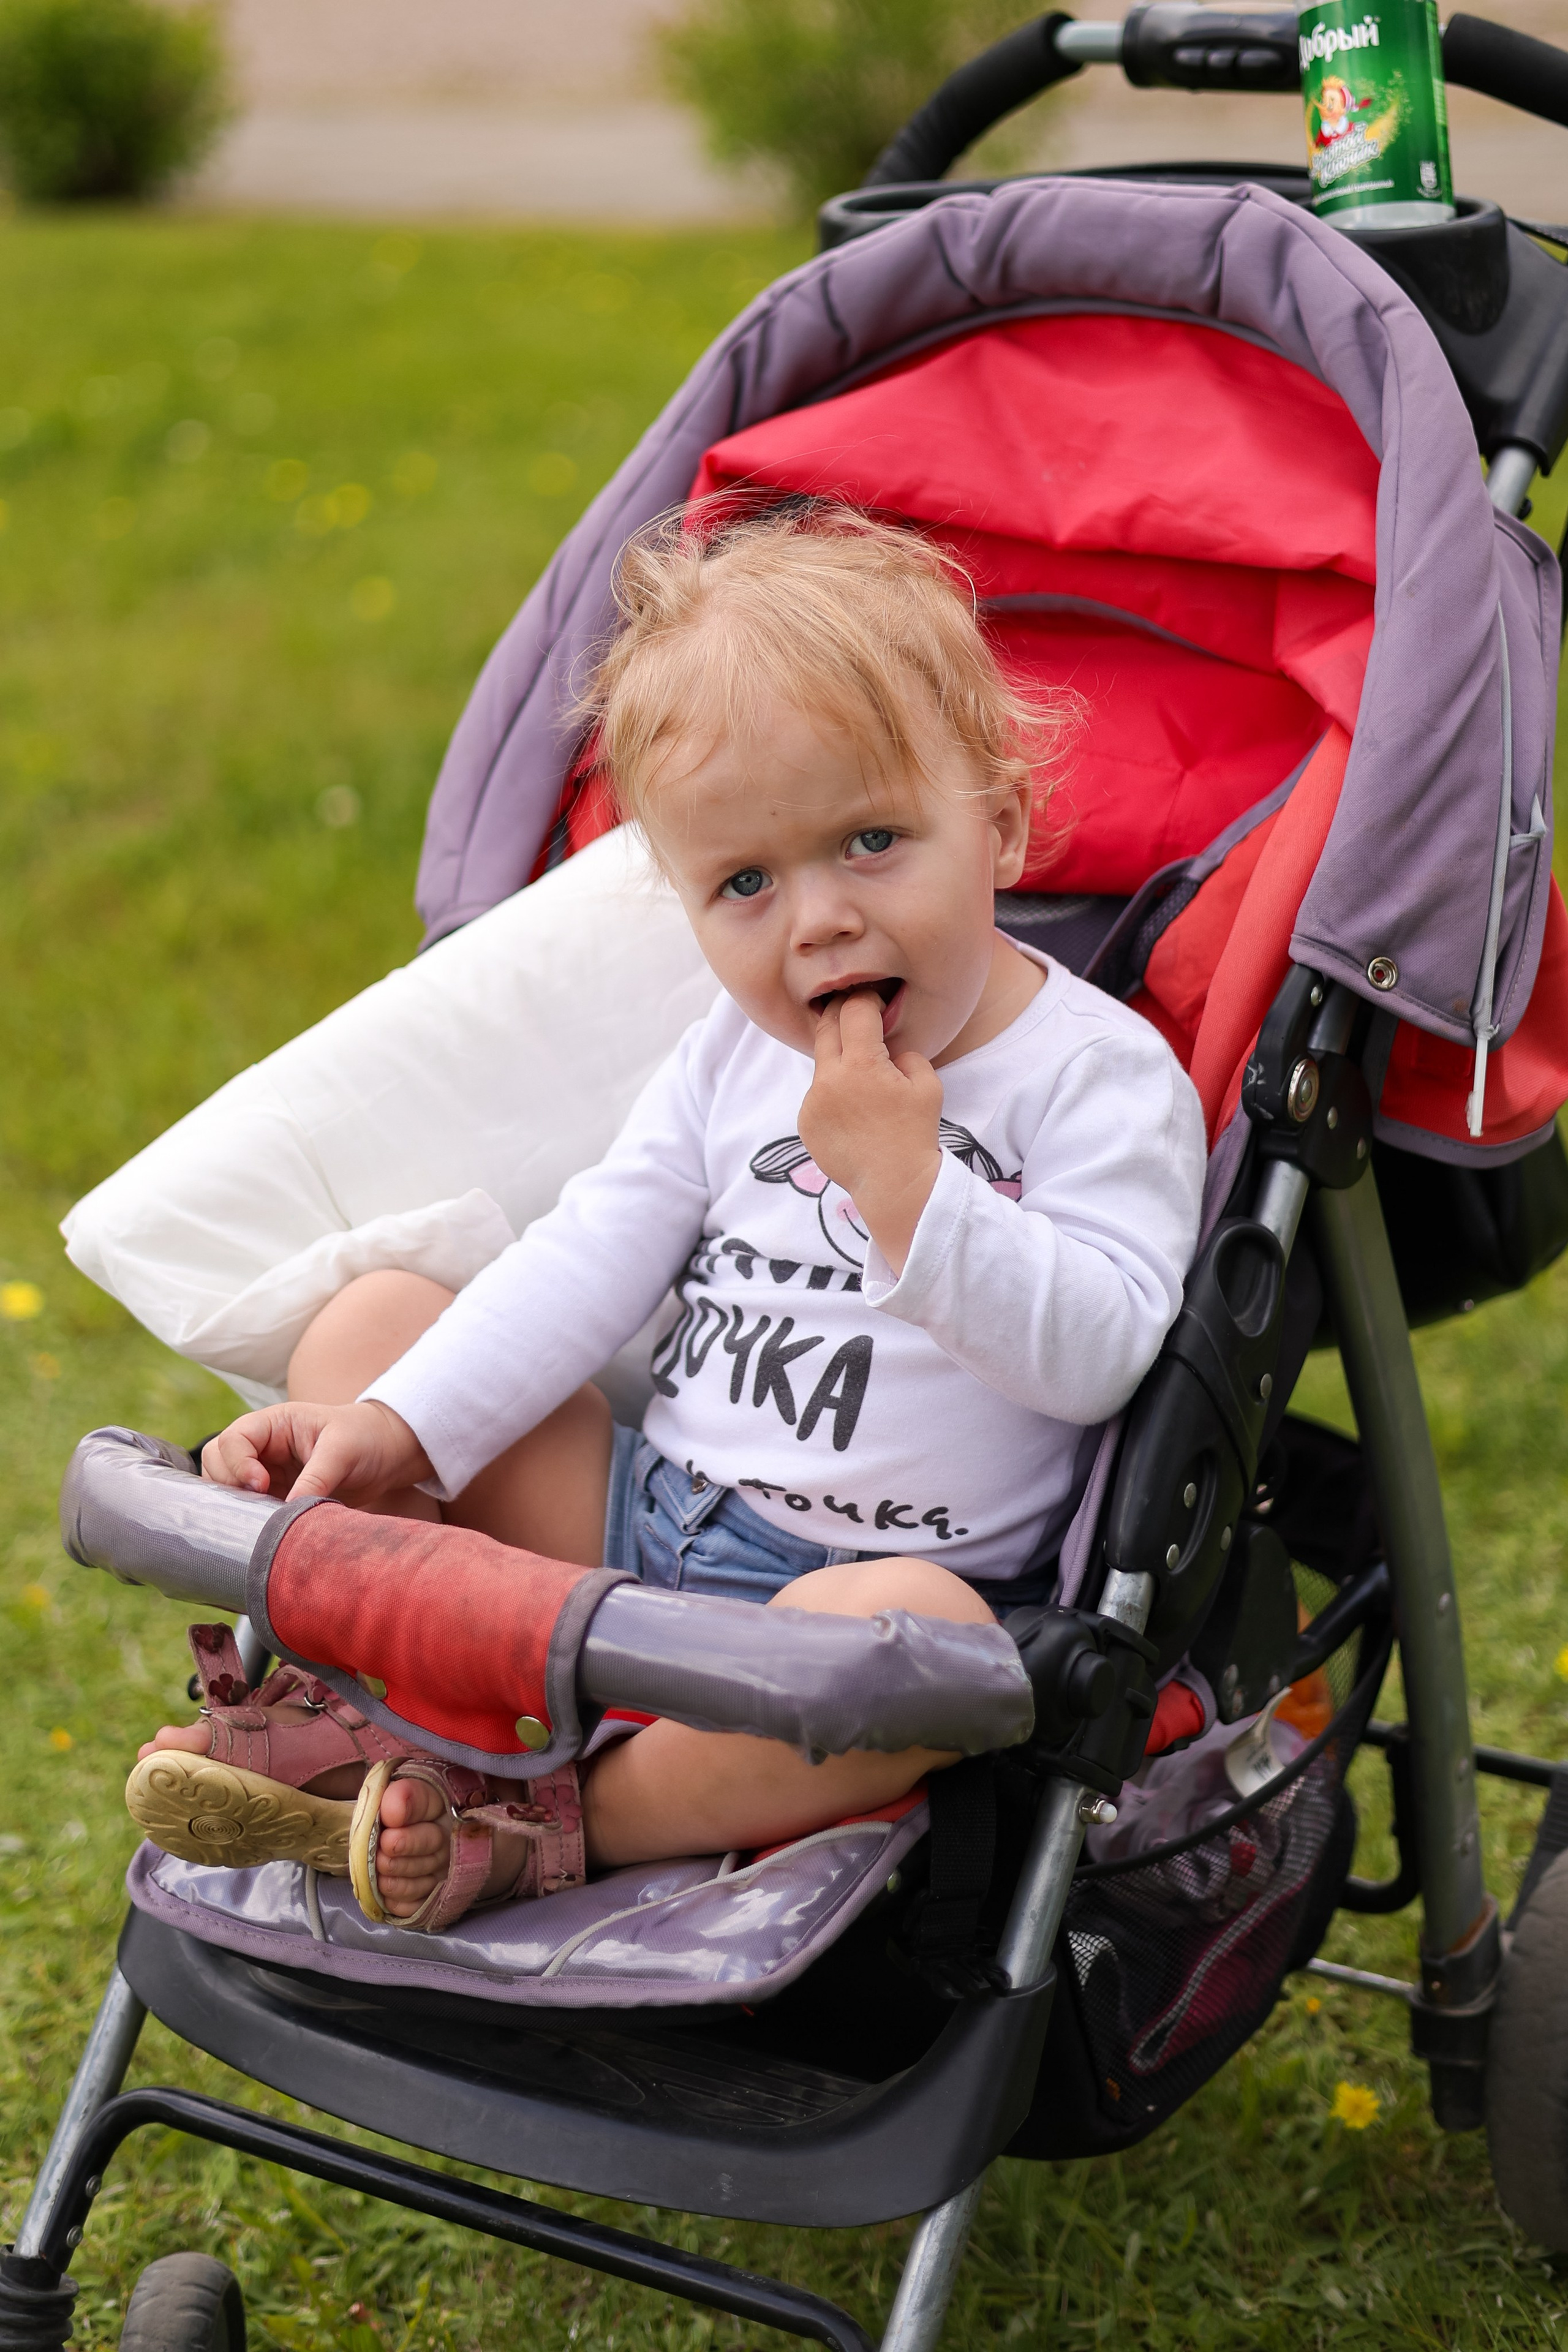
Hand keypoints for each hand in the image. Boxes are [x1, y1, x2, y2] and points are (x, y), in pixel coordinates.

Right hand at [201, 1400, 431, 1504]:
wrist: (388, 1455)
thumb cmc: (366, 1438)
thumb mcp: (343, 1450)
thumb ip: (316, 1476)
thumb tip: (289, 1510)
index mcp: (273, 1424)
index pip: (232, 1439)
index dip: (237, 1464)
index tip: (260, 1484)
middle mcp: (262, 1448)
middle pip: (216, 1462)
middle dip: (227, 1485)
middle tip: (258, 1504)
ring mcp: (265, 1473)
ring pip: (226, 1489)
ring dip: (236, 1506)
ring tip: (263, 1519)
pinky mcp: (275, 1498)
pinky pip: (249, 1510)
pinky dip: (250, 1521)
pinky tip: (266, 1531)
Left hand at [799, 988, 942, 1275]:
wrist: (893, 1184)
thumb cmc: (915, 1133)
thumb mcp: (927, 1084)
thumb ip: (906, 1053)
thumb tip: (888, 1046)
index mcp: (861, 1065)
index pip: (855, 1011)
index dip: (866, 998)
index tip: (875, 1000)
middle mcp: (829, 1079)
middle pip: (826, 1026)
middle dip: (841, 1013)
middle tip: (856, 1013)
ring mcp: (812, 1101)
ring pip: (821, 1062)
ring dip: (838, 1058)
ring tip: (862, 1075)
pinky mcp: (804, 1121)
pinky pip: (816, 1093)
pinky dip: (831, 1091)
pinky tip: (853, 1110)